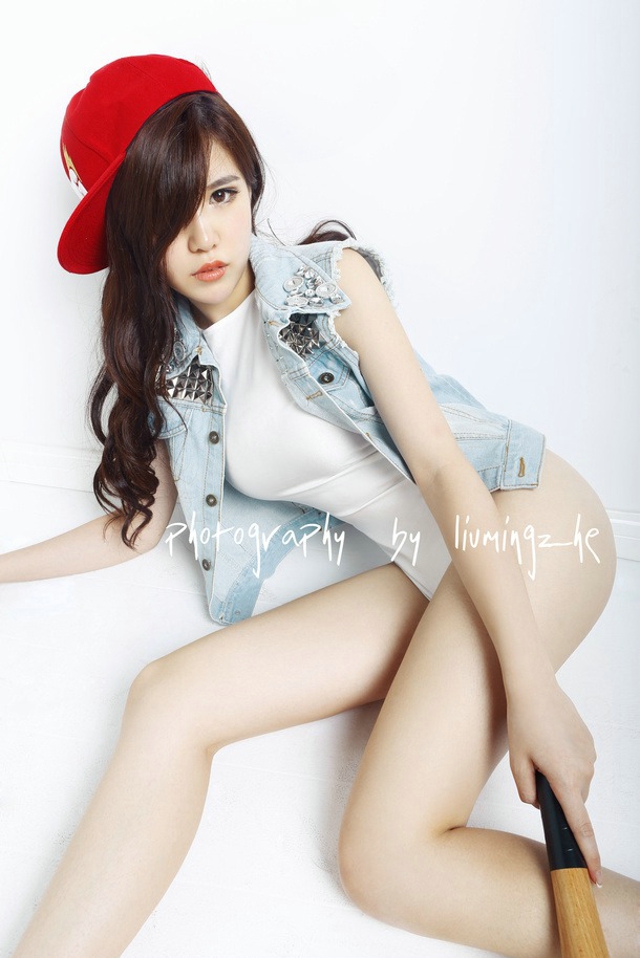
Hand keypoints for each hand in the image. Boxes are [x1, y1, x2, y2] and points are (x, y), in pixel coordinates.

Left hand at [506, 674, 601, 884]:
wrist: (535, 687)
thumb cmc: (523, 722)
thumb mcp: (517, 761)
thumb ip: (527, 792)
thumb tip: (539, 803)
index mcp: (564, 778)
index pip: (580, 825)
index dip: (588, 853)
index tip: (594, 875)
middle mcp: (583, 770)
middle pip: (573, 801)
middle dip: (556, 797)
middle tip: (533, 771)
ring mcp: (590, 756)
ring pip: (576, 783)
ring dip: (560, 778)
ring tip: (539, 751)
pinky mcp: (590, 744)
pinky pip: (578, 764)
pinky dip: (565, 762)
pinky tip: (550, 742)